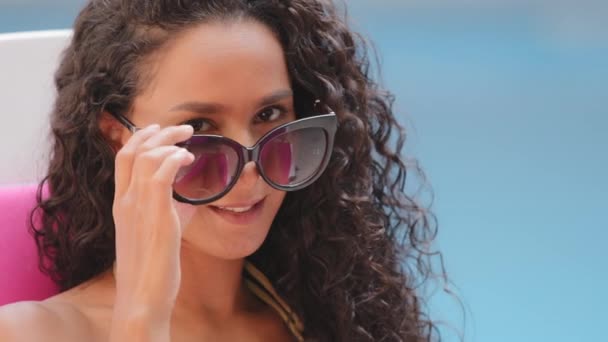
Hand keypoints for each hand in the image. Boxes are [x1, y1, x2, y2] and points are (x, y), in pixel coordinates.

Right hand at [110, 123, 194, 321]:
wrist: (142, 296)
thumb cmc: (150, 268)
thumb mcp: (153, 234)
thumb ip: (167, 214)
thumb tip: (187, 204)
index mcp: (121, 204)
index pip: (123, 159)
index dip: (139, 138)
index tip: (158, 129)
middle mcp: (125, 201)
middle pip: (133, 151)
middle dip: (158, 133)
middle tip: (182, 128)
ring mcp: (138, 208)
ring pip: (147, 158)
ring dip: (170, 142)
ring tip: (189, 139)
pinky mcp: (157, 216)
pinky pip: (161, 176)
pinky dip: (174, 160)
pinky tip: (188, 159)